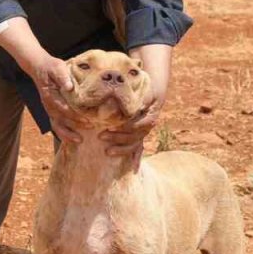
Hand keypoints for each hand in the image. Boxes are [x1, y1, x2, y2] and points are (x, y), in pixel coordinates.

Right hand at [27, 52, 82, 142]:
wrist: (39, 67)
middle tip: (89, 129)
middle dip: (72, 128)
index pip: (62, 108)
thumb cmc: (51, 67)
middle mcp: (48, 104)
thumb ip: (62, 76)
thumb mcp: (57, 67)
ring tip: (80, 140)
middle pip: (58, 121)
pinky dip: (64, 132)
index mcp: (50, 95)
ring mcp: (49, 108)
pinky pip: (56, 124)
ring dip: (67, 134)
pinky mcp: (51, 110)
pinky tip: (73, 137)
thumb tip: (69, 87)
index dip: (74, 115)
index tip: (87, 119)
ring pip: (56, 125)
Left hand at [103, 44, 172, 166]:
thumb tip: (115, 93)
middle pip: (135, 134)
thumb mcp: (135, 85)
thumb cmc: (138, 85)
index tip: (110, 125)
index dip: (125, 126)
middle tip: (101, 136)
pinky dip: (137, 157)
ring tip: (107, 151)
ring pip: (136, 143)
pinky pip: (140, 148)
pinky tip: (134, 168)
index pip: (138, 122)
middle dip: (119, 137)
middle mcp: (148, 122)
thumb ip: (128, 91)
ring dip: (123, 148)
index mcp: (148, 112)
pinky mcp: (140, 134)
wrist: (150, 88)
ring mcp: (144, 130)